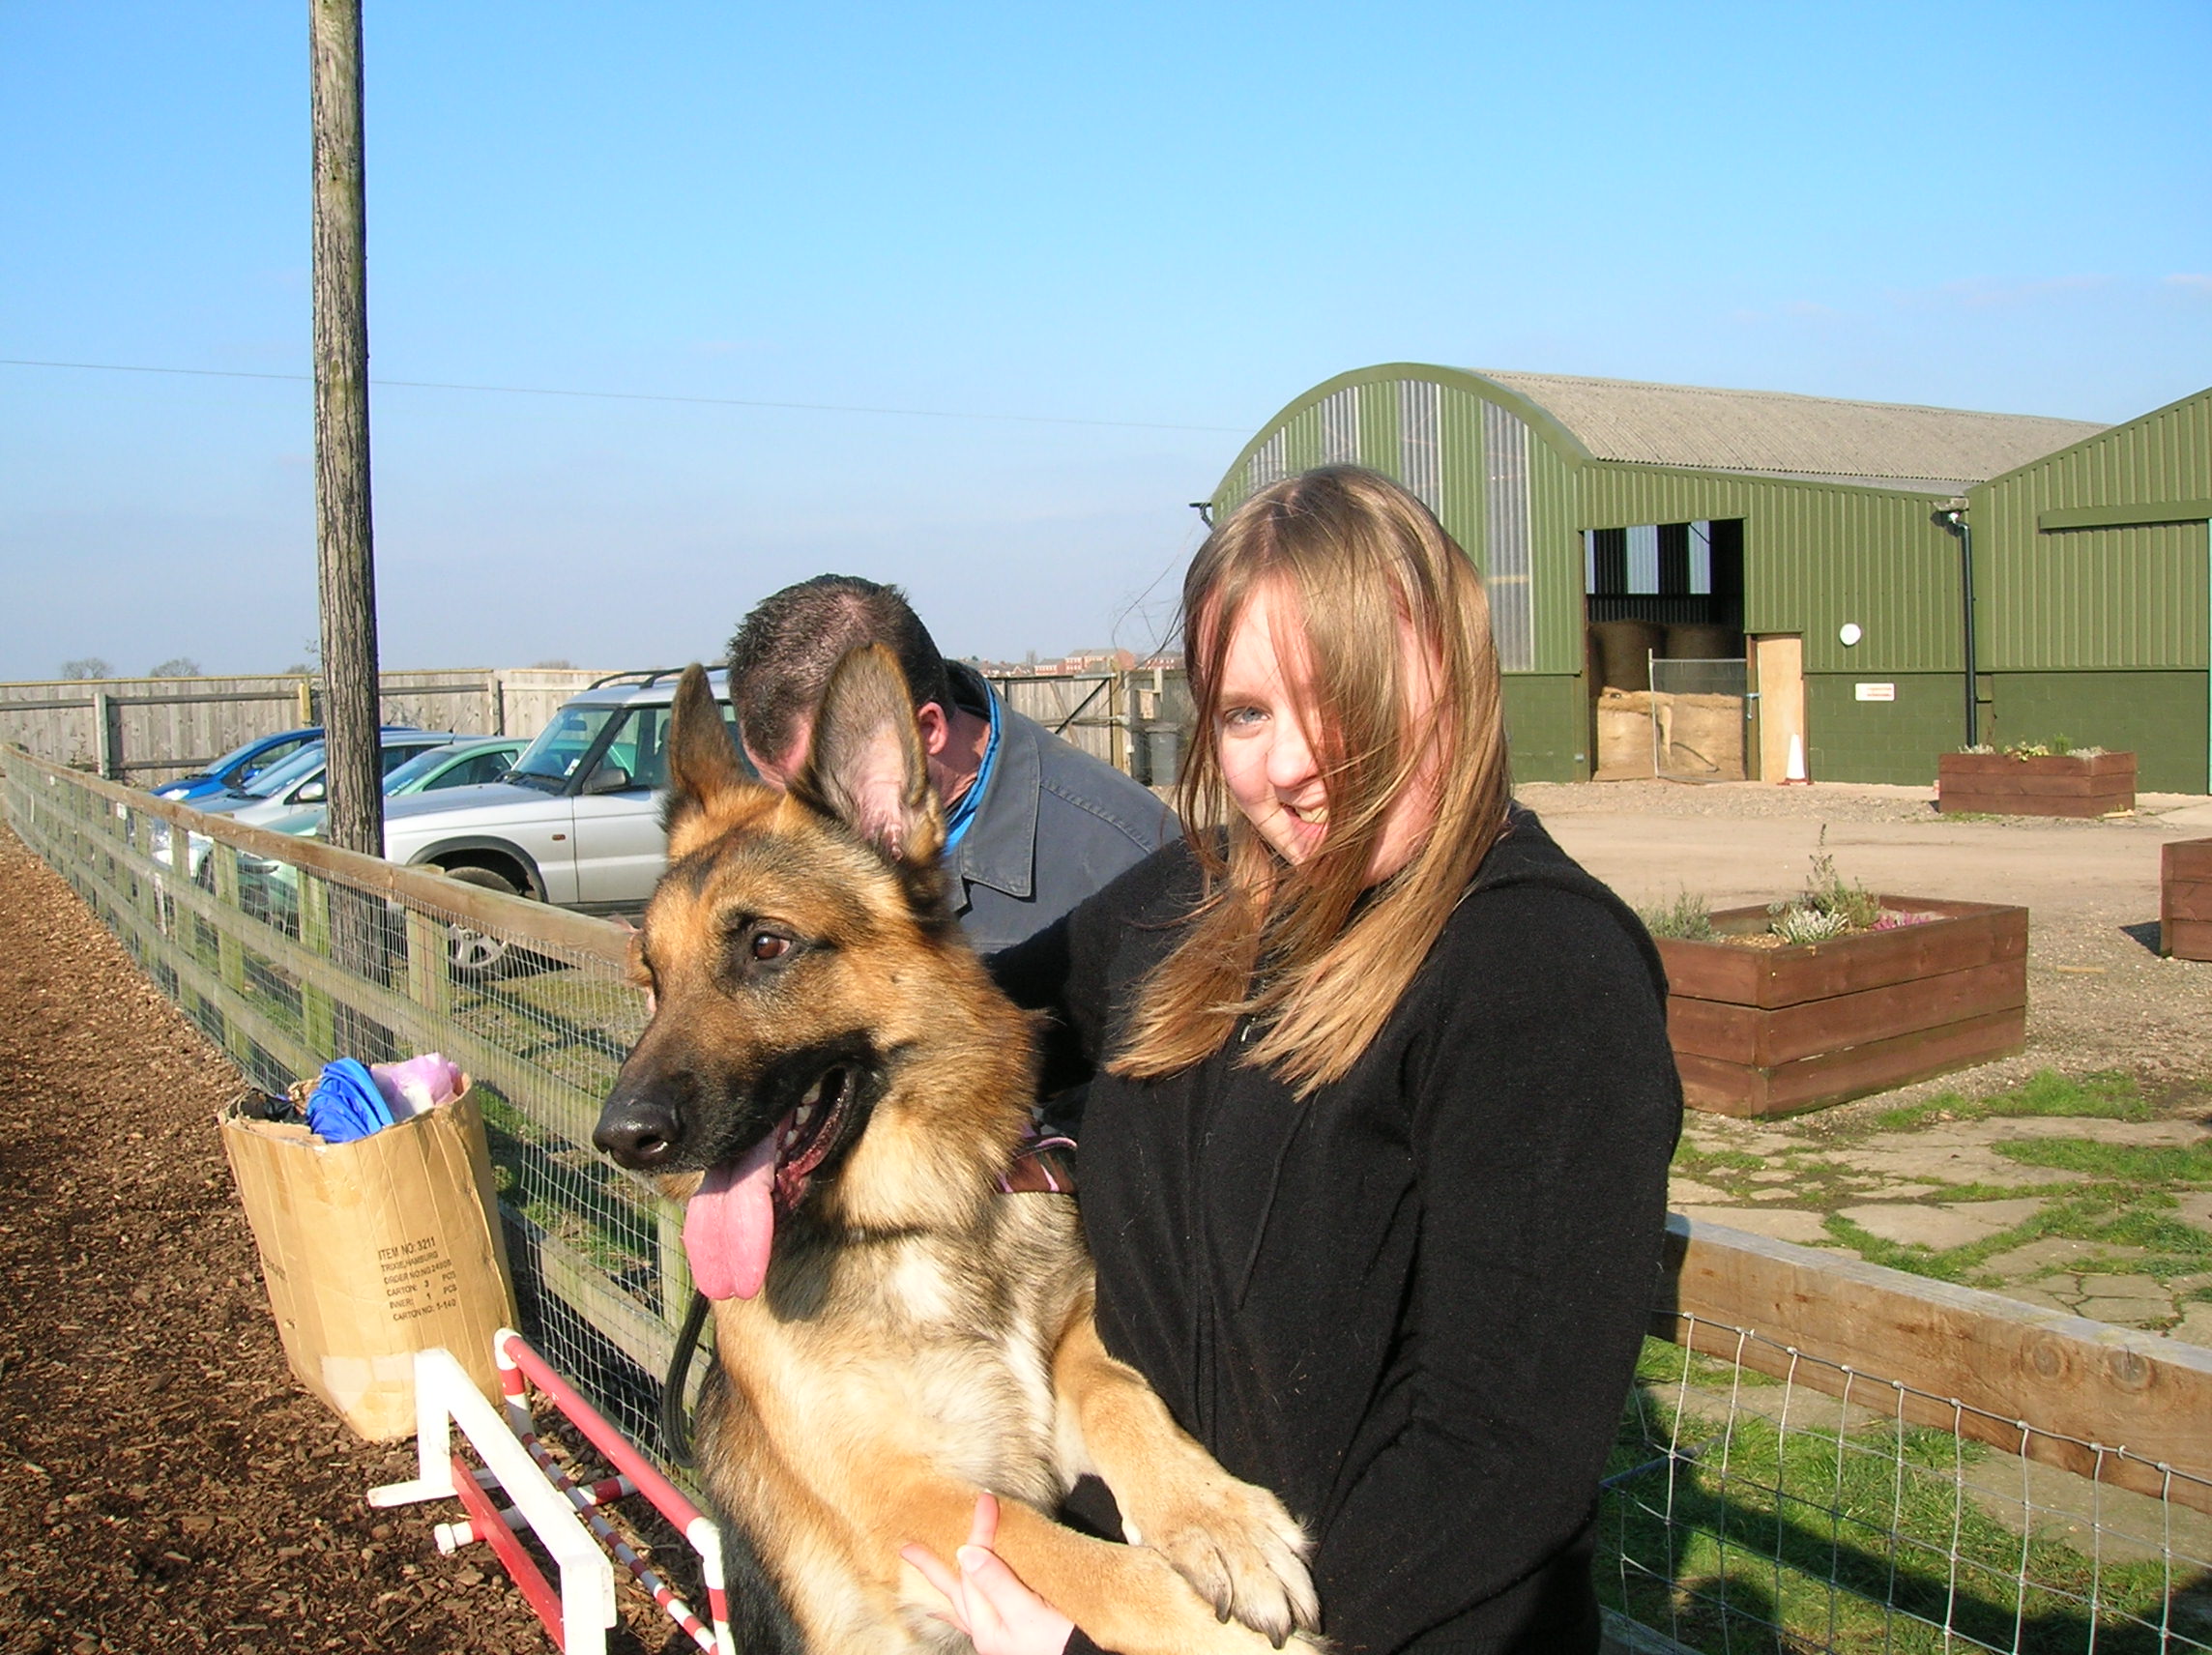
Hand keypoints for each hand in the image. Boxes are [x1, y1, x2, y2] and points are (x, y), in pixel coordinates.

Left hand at [901, 1493, 1075, 1654]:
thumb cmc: (1061, 1643)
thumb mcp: (1028, 1612)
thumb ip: (998, 1583)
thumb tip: (966, 1552)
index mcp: (987, 1623)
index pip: (976, 1566)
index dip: (980, 1529)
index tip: (986, 1498)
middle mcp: (986, 1628)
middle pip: (955, 1588)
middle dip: (932, 1565)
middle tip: (906, 1549)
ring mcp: (997, 1631)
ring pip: (963, 1601)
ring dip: (946, 1581)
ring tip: (924, 1572)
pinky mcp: (1011, 1632)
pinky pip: (976, 1615)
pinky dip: (958, 1609)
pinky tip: (946, 1608)